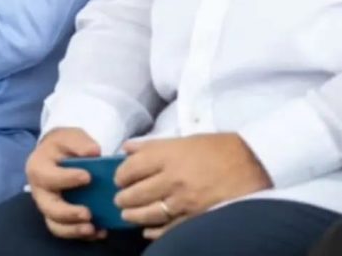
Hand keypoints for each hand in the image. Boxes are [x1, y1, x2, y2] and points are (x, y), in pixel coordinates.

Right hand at [26, 128, 106, 240]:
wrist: (57, 153)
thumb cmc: (63, 145)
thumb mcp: (69, 136)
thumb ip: (80, 142)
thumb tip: (94, 152)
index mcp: (38, 167)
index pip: (49, 176)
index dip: (67, 178)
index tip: (88, 177)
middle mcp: (39, 190)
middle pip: (48, 207)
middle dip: (68, 213)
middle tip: (87, 213)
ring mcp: (47, 206)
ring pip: (55, 224)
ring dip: (73, 229)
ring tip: (92, 228)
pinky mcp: (57, 217)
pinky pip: (65, 231)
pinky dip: (81, 234)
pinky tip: (98, 231)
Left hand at [114, 133, 270, 239]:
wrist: (252, 164)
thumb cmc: (218, 149)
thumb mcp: (184, 139)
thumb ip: (153, 145)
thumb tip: (128, 148)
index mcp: (168, 155)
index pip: (131, 167)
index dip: (120, 174)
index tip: (119, 177)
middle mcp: (172, 178)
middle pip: (136, 193)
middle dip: (123, 197)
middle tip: (119, 198)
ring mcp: (184, 201)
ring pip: (148, 213)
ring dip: (133, 215)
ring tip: (127, 214)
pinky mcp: (196, 218)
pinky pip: (168, 229)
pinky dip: (154, 231)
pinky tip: (147, 230)